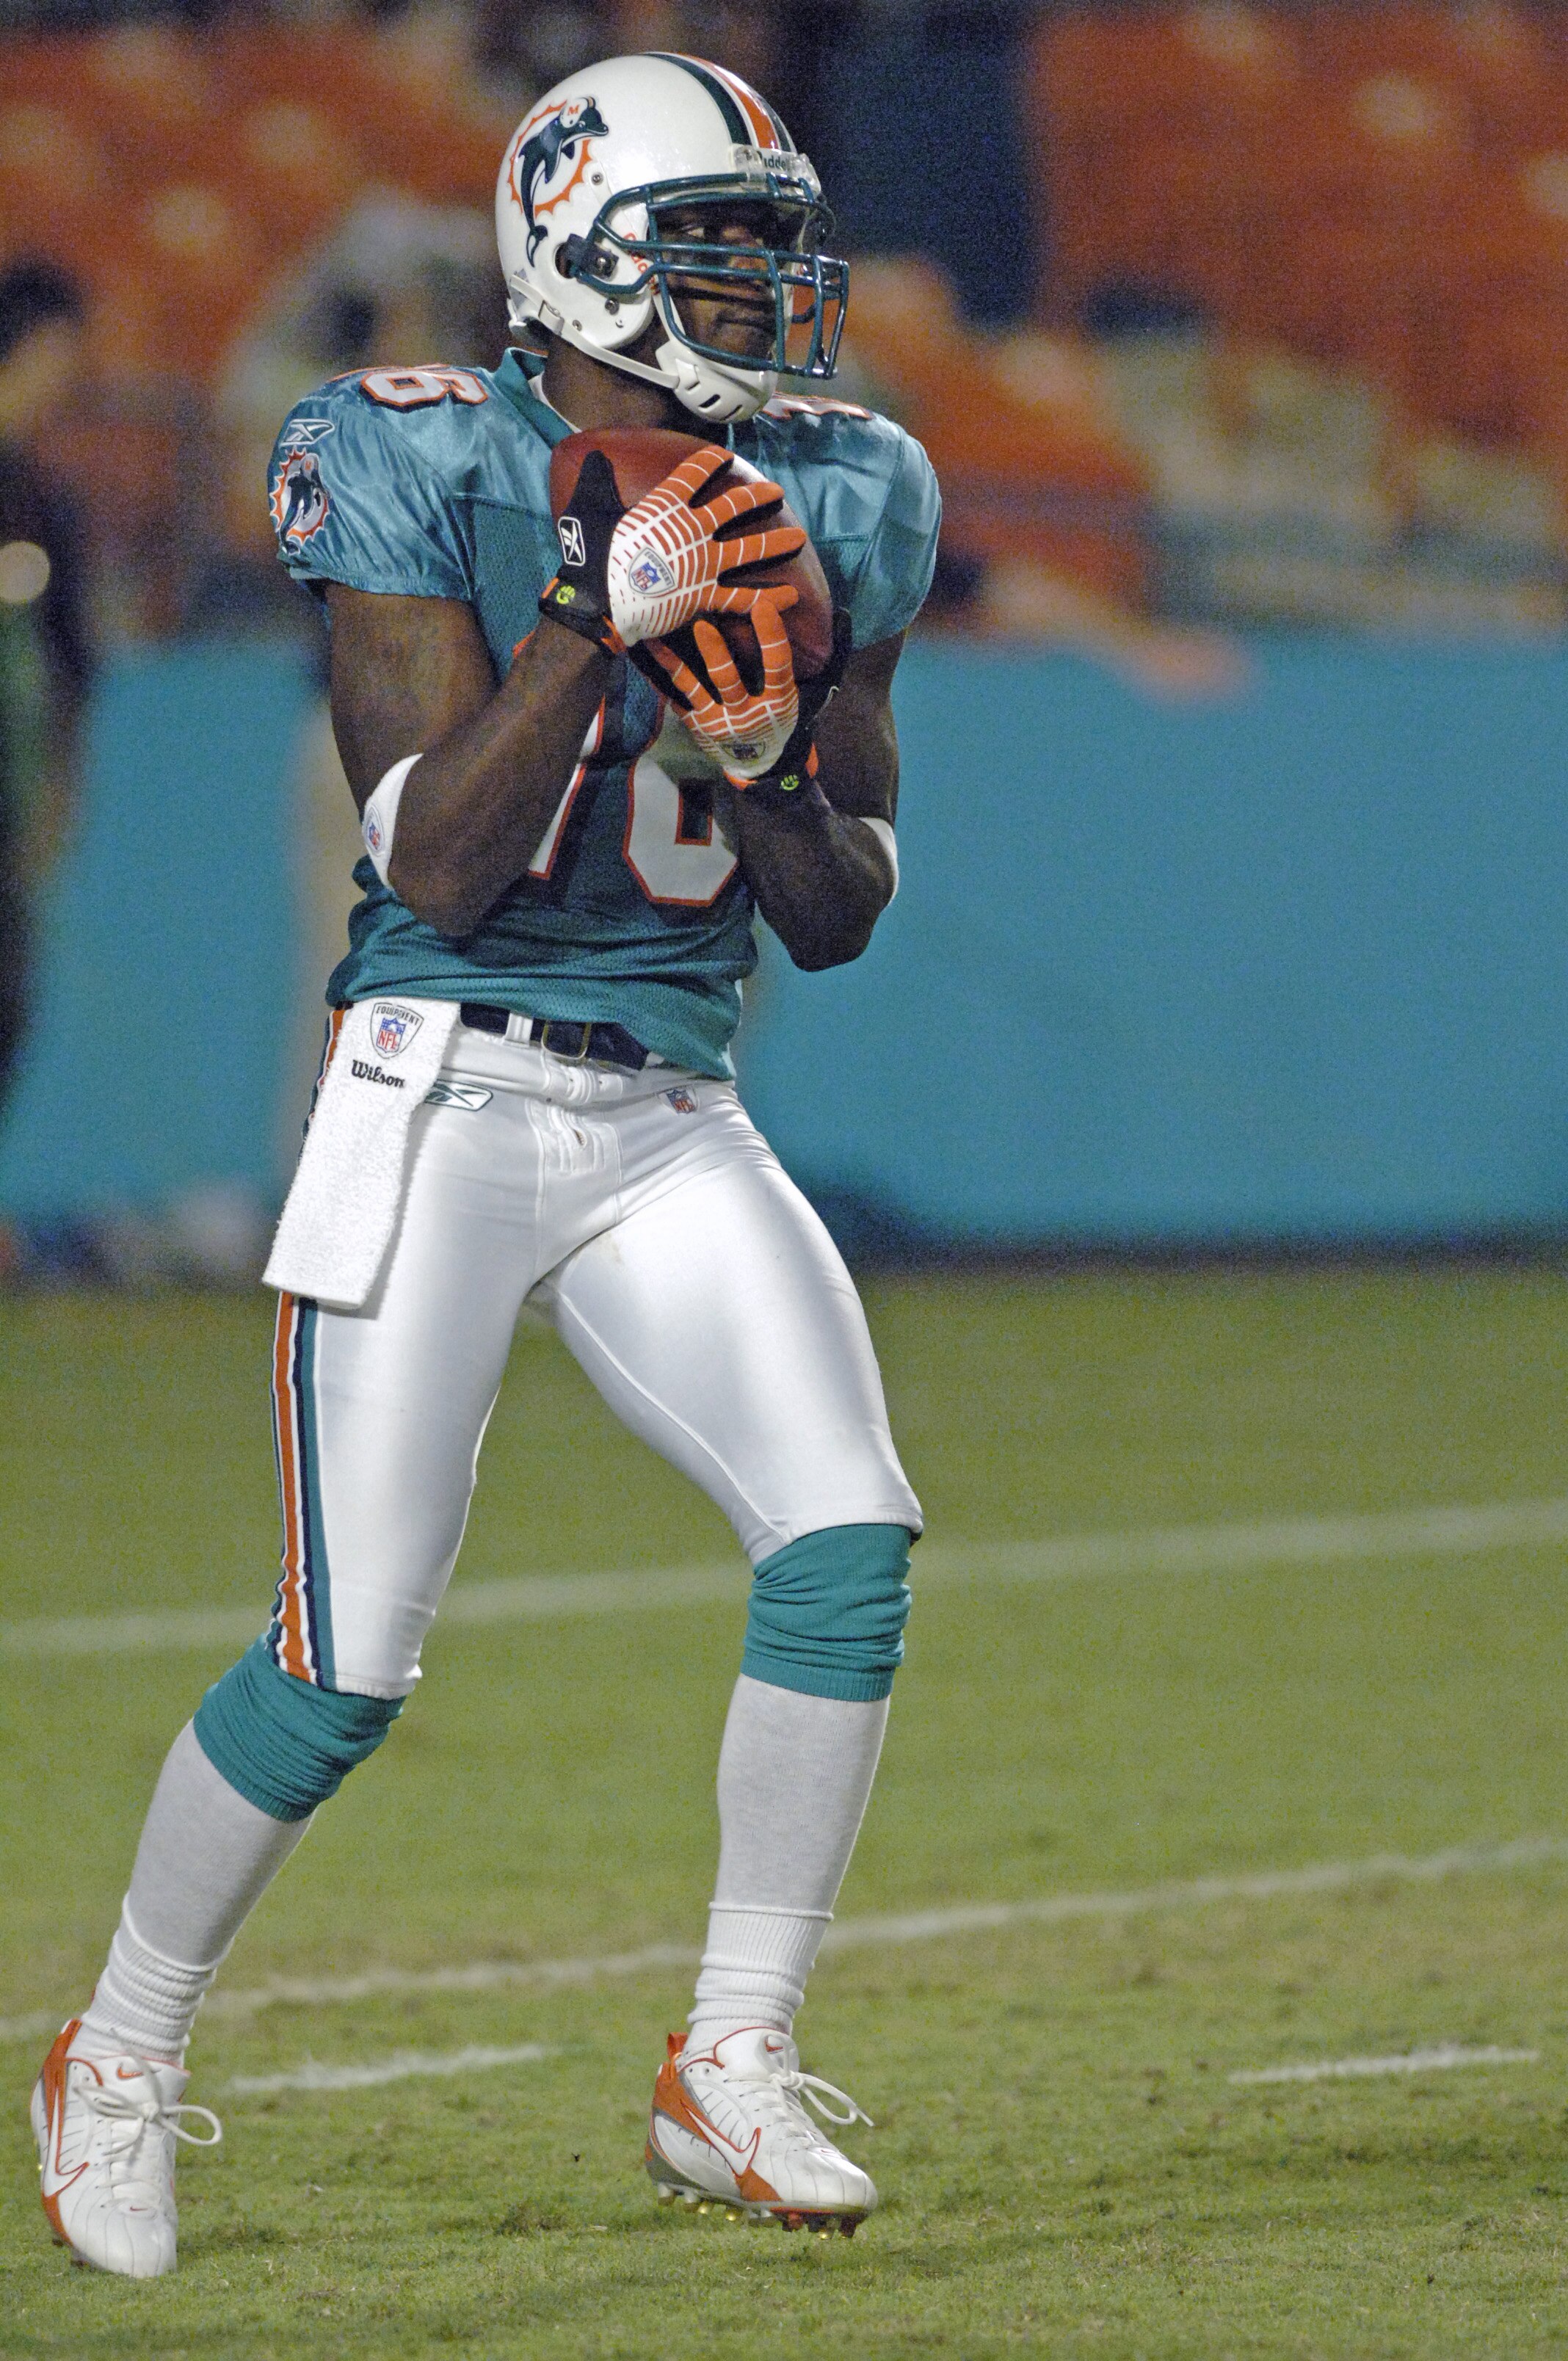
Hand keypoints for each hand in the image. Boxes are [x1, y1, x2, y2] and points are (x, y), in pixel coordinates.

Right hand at [540, 444, 804, 655]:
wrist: (602, 601)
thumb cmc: (593, 557)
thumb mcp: (590, 507)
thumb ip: (596, 480)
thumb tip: (593, 456)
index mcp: (666, 505)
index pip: (694, 474)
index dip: (711, 462)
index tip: (725, 455)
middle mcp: (693, 529)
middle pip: (735, 507)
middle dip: (758, 497)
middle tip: (776, 492)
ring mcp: (705, 563)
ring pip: (751, 548)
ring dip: (777, 543)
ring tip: (801, 538)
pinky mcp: (707, 595)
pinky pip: (744, 598)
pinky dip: (769, 599)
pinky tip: (791, 597)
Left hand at [647, 603, 852, 793]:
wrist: (760, 767)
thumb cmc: (782, 721)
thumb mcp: (805, 698)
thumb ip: (820, 661)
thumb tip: (844, 616)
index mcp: (779, 702)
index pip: (778, 666)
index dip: (772, 636)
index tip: (764, 604)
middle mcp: (748, 713)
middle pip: (730, 680)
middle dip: (717, 653)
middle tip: (703, 624)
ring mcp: (719, 721)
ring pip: (697, 688)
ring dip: (679, 663)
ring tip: (659, 639)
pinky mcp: (699, 725)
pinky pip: (678, 697)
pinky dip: (662, 674)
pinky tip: (647, 652)